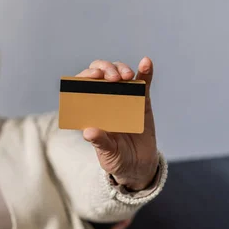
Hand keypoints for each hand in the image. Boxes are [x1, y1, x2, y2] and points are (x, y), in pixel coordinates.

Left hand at [76, 57, 158, 190]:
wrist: (139, 166)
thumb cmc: (117, 158)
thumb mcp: (107, 153)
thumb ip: (100, 142)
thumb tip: (88, 132)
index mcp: (90, 109)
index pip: (82, 85)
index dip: (85, 76)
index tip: (93, 76)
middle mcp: (104, 99)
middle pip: (101, 74)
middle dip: (105, 69)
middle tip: (112, 78)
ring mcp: (124, 98)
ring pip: (120, 74)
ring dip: (122, 69)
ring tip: (127, 76)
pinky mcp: (142, 101)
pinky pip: (143, 83)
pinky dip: (145, 72)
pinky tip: (146, 62)